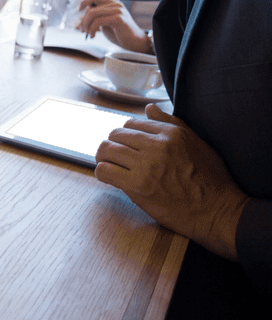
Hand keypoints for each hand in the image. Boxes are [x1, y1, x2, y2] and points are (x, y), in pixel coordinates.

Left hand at [77, 0, 151, 52]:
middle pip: (91, 9)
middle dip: (83, 21)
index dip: (84, 3)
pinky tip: (92, 36)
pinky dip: (91, 29)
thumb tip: (82, 14)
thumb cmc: (119, 33)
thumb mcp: (105, 22)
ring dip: (86, 26)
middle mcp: (116, 3)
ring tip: (88, 34)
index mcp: (112, 2)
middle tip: (82, 31)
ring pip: (93, 14)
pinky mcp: (119, 18)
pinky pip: (98, 21)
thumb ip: (97, 16)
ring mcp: (118, 10)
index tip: (79, 10)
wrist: (134, 42)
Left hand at [95, 104, 248, 258]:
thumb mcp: (197, 143)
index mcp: (172, 133)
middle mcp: (158, 145)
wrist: (217, 211)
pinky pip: (105, 171)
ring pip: (106, 150)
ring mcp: (147, 166)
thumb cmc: (210, 179)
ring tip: (108, 164)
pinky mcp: (138, 186)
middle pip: (116, 134)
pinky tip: (109, 177)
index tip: (126, 145)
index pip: (132, 124)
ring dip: (103, 157)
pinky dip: (102, 172)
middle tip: (114, 155)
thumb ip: (172, 123)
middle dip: (112, 144)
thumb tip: (149, 108)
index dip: (126, 134)